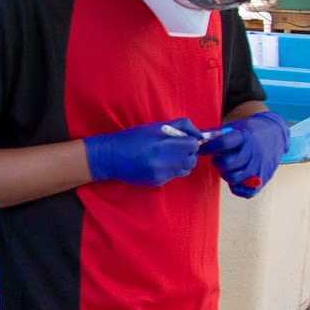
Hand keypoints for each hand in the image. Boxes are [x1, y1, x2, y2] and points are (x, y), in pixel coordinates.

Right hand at [83, 119, 205, 187]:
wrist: (110, 157)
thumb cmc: (132, 138)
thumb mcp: (155, 126)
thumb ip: (180, 127)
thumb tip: (199, 135)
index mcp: (163, 143)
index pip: (193, 144)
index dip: (190, 141)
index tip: (184, 140)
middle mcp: (164, 161)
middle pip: (192, 159)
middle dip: (188, 153)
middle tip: (176, 149)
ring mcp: (161, 174)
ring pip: (185, 170)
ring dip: (181, 163)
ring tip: (167, 157)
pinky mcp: (157, 183)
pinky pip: (173, 177)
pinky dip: (169, 171)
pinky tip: (156, 165)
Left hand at [204, 110, 290, 197]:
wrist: (276, 133)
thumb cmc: (251, 131)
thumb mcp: (236, 126)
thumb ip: (218, 133)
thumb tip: (198, 139)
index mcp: (245, 137)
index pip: (223, 143)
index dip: (209, 147)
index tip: (203, 149)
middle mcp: (253, 153)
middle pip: (227, 163)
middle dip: (217, 162)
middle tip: (218, 159)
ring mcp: (259, 167)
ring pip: (234, 178)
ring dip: (226, 174)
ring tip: (228, 168)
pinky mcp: (263, 179)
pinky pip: (247, 192)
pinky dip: (237, 188)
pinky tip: (235, 179)